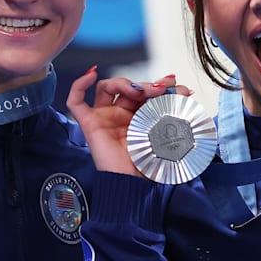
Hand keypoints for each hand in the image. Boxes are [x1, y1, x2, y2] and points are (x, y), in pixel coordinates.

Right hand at [67, 69, 189, 175]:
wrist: (135, 185)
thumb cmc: (148, 164)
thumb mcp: (165, 131)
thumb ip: (172, 111)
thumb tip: (185, 91)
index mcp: (136, 117)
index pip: (143, 91)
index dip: (157, 85)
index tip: (175, 85)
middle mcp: (118, 115)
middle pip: (126, 87)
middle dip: (145, 84)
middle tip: (160, 89)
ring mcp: (103, 118)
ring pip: (106, 87)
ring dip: (124, 83)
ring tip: (140, 91)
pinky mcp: (89, 124)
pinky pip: (76, 101)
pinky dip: (79, 85)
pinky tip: (91, 75)